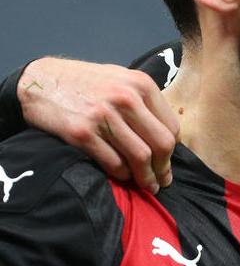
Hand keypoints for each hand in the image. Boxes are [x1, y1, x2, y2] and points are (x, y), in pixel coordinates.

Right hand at [17, 58, 178, 192]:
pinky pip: (113, 163)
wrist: (40, 81)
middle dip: (164, 168)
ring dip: (146, 177)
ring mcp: (104, 116)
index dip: (173, 149)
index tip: (168, 161)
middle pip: (161, 143)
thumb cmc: (85, 82)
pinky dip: (122, 175)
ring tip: (148, 186)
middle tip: (163, 181)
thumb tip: (167, 136)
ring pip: (140, 157)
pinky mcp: (82, 133)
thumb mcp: (121, 79)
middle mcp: (126, 98)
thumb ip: (145, 102)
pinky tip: (124, 177)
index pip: (171, 126)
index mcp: (141, 85)